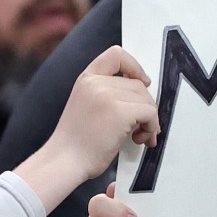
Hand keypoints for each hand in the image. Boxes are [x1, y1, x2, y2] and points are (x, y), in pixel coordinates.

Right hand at [18, 46, 159, 209]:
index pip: (117, 54)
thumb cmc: (77, 143)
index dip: (135, 66)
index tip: (142, 82)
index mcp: (87, 79)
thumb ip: (106, 93)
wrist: (64, 161)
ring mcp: (107, 96)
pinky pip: (150, 113)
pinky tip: (139, 139)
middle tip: (141, 127)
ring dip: (149, 120)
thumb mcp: (86, 105)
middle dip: (145, 106)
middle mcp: (96, 83)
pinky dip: (151, 127)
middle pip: (138, 84)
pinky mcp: (120, 112)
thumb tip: (141, 94)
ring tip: (138, 136)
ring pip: (146, 99)